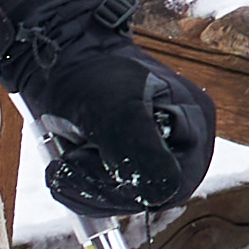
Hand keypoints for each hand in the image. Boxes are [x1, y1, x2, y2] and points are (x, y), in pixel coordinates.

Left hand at [0, 0, 217, 222]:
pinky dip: (82, 186)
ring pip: (126, 197)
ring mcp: (152, 147)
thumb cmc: (88, 71)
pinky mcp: (125, 156)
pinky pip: (109, 192)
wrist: (55, 51)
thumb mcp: (115, 110)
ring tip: (67, 156)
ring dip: (88, 186)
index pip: (176, 183)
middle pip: (151, 194)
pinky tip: (66, 163)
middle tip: (72, 159)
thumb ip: (141, 152)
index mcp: (193, 120)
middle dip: (105, 186)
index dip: (132, 188)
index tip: (91, 163)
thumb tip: (163, 192)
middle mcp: (180, 137)